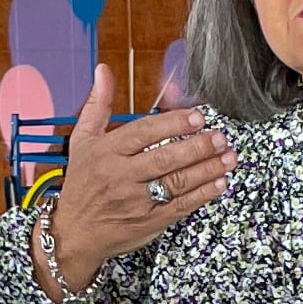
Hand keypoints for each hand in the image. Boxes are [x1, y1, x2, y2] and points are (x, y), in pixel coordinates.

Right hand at [51, 65, 230, 292]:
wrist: (74, 232)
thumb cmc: (82, 183)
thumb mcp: (82, 141)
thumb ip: (98, 105)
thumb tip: (103, 71)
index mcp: (107, 152)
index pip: (143, 133)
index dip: (172, 124)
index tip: (196, 116)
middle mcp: (121, 176)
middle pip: (165, 158)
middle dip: (197, 146)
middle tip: (219, 137)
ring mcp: (137, 201)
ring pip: (177, 182)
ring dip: (207, 169)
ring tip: (228, 157)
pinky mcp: (149, 221)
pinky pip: (180, 206)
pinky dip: (202, 194)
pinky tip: (219, 183)